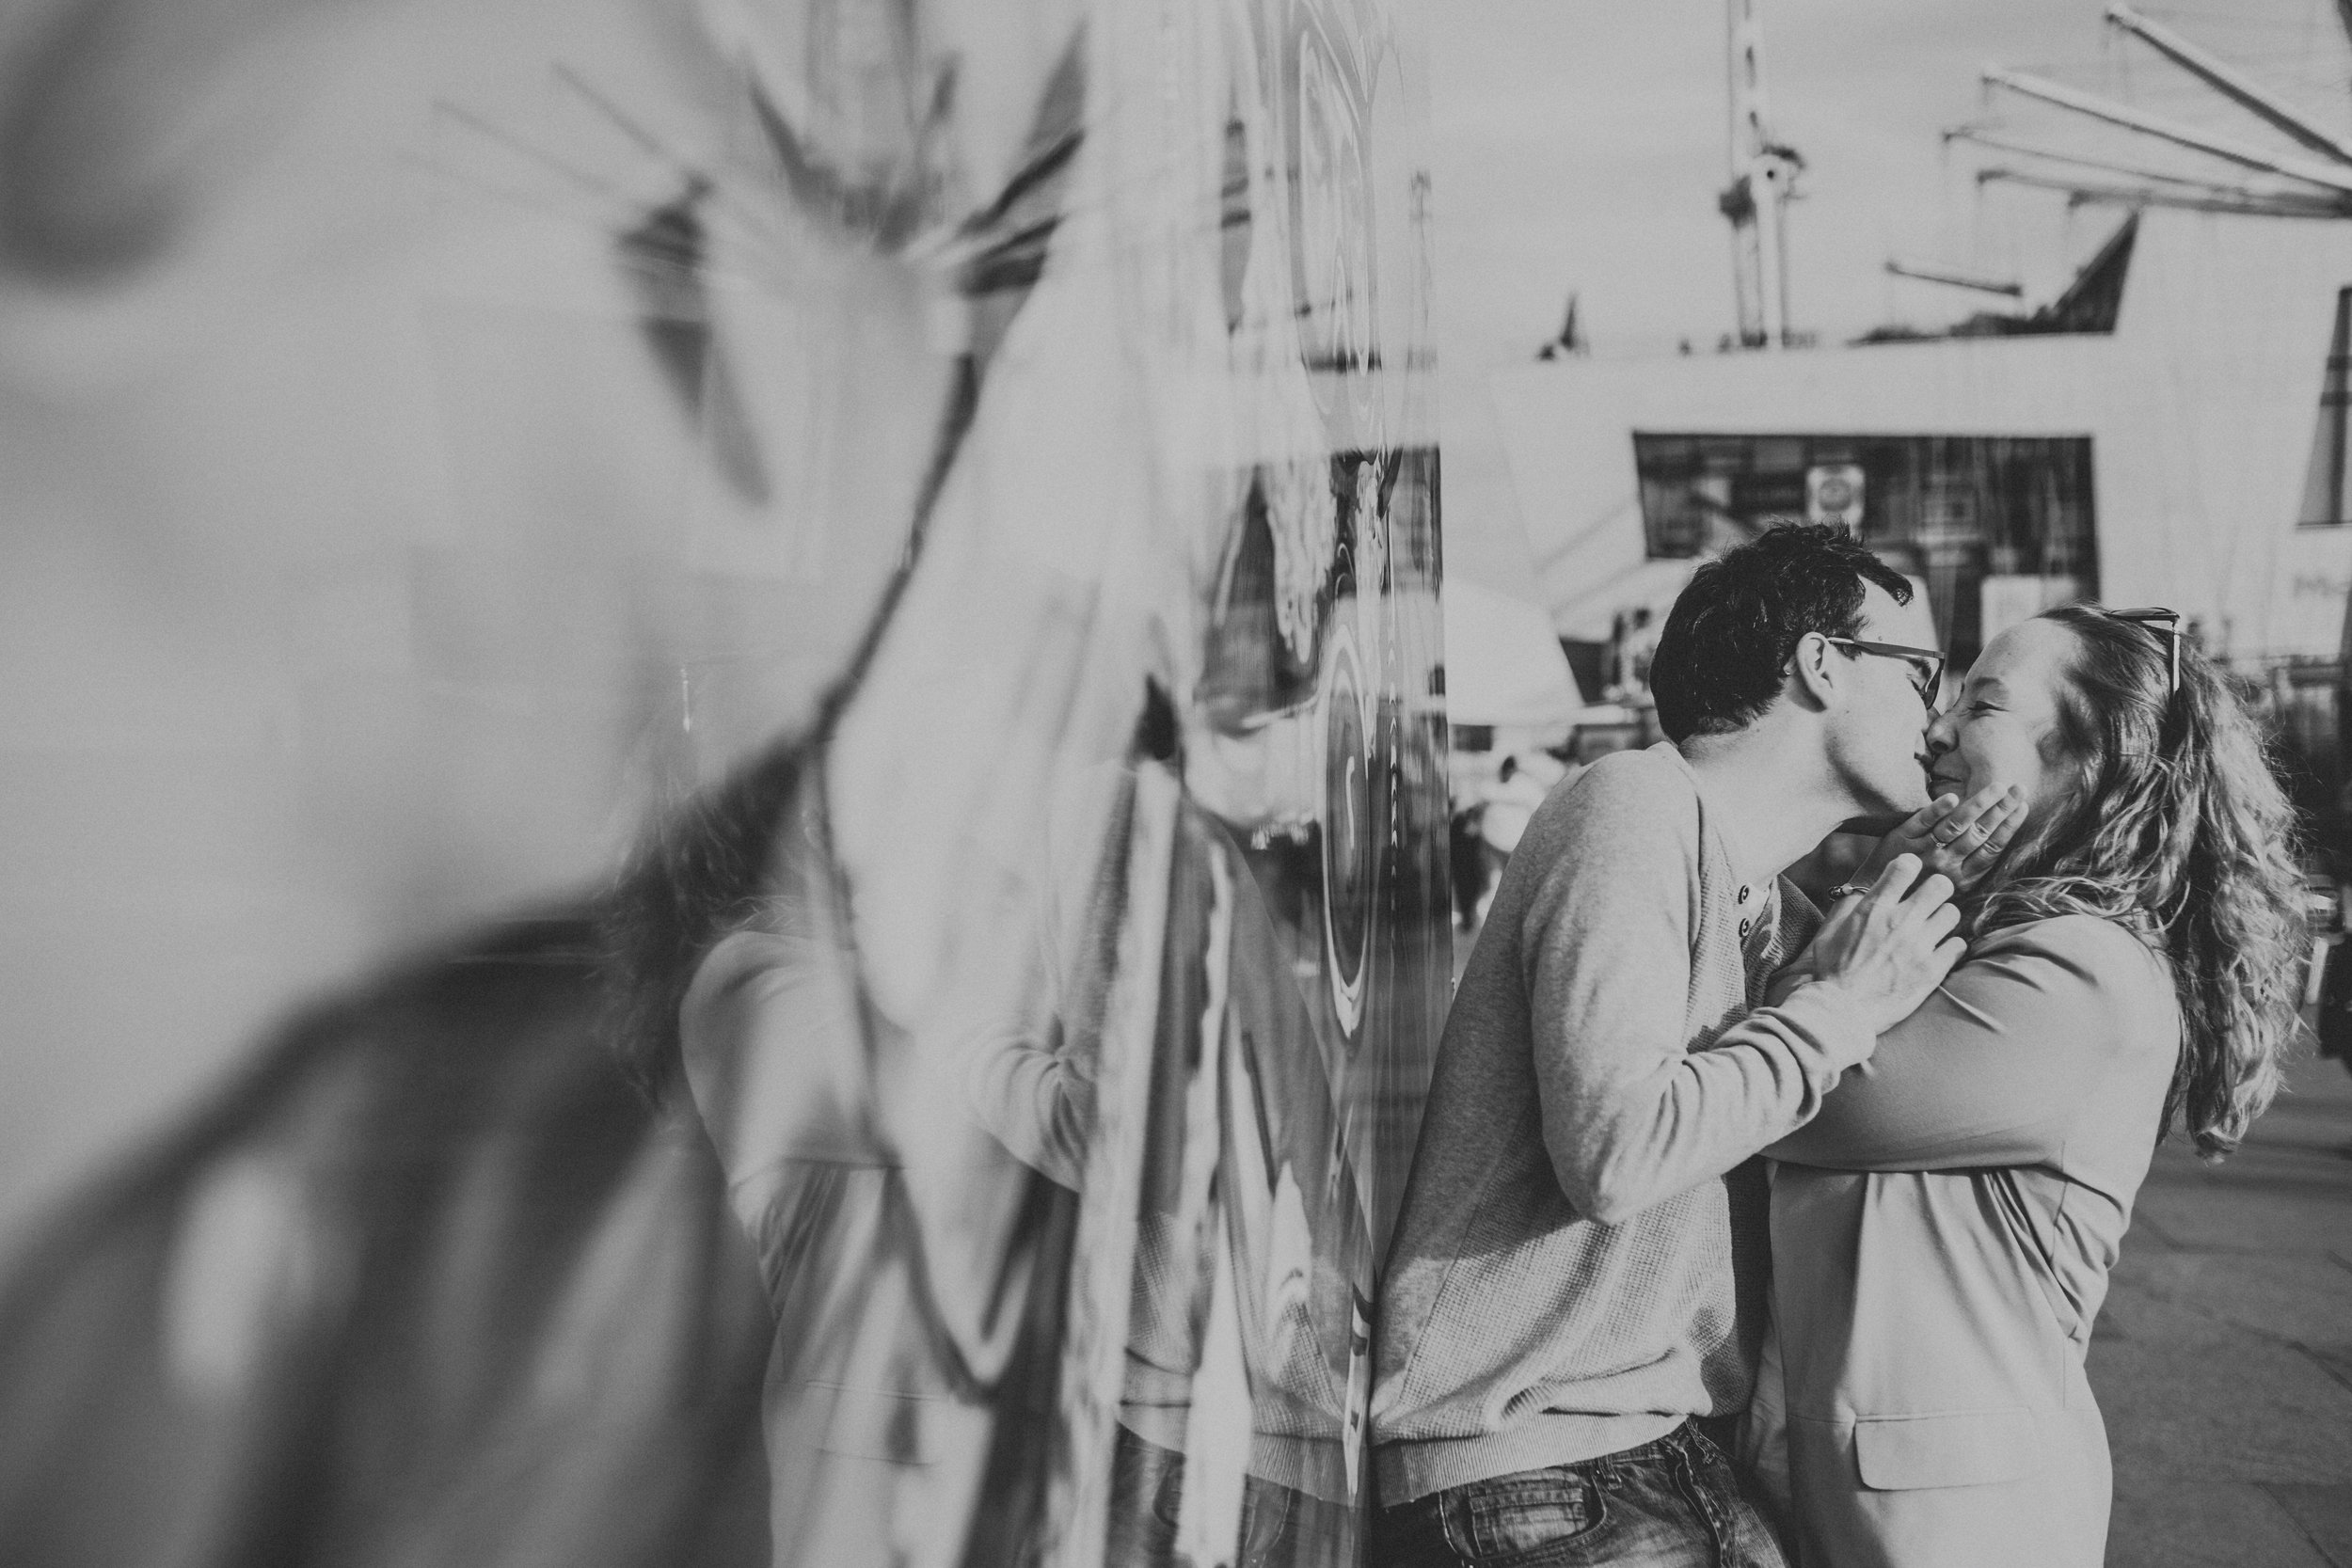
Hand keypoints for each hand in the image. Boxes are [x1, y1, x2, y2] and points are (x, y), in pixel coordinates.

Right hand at [1803, 854, 1965, 1036]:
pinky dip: (1951, 947)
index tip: (1908, 875)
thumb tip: (1864, 894)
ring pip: (1952, 913)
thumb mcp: (1830, 933)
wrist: (1843, 1012)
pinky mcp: (1932, 970)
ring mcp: (1919, 946)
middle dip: (1936, 890)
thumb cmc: (1832, 973)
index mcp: (1874, 909)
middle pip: (1940, 885)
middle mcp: (1900, 922)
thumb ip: (1850, 910)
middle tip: (1929, 902)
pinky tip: (1938, 953)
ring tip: (1933, 930)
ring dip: (1943, 919)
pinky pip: (1959, 945)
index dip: (1910, 866)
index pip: (1905, 866)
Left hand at [1854, 784, 2026, 892]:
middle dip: (2002, 810)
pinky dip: (1938, 809)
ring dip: (1978, 804)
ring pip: (1956, 825)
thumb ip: (1971, 868)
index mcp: (1962, 878)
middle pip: (1979, 833)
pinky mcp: (1902, 838)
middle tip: (2019, 788)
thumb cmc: (1919, 890)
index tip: (2023, 807)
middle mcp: (1946, 864)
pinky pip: (1923, 821)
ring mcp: (1924, 850)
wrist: (1878, 895)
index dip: (2009, 827)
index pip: (1992, 849)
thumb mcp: (1952, 887)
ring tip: (1997, 786)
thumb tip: (1998, 842)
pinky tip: (1954, 796)